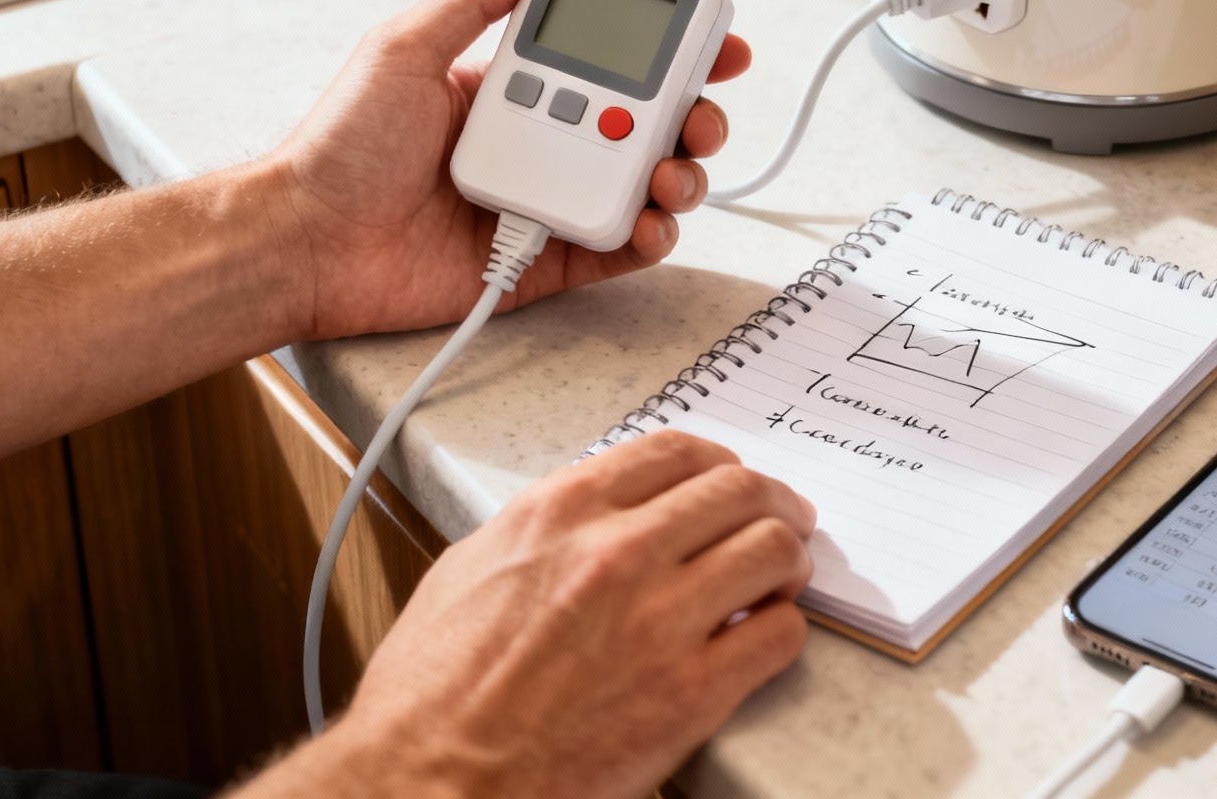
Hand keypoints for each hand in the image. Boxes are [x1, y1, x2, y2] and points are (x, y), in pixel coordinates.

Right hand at [238, 432, 815, 798]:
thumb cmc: (432, 692)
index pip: (674, 451)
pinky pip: (779, 636)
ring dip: (787, 560)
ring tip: (779, 579)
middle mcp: (616, 552)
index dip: (718, 462)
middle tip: (784, 519)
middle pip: (739, 491)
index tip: (730, 479)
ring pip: (773, 550)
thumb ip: (545, 530)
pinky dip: (782, 630)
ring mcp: (660, 621)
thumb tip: (599, 516)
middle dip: (772, 501)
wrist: (430, 781)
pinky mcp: (692, 694)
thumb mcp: (470, 568)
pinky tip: (762, 637)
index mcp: (560, 514)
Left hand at [260, 0, 752, 340]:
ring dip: (678, 176)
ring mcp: (545, 202)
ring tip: (671, 173)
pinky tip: (650, 222)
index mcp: (511, 88)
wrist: (306, 241)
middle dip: (691, 116)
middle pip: (642, 125)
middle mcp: (539, 142)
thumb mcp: (403, 49)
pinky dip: (648, 238)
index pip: (606, 61)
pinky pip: (615, 250)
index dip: (666, 51)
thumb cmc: (336, 147)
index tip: (712, 41)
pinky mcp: (543, 262)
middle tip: (702, 115)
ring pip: (642, 187)